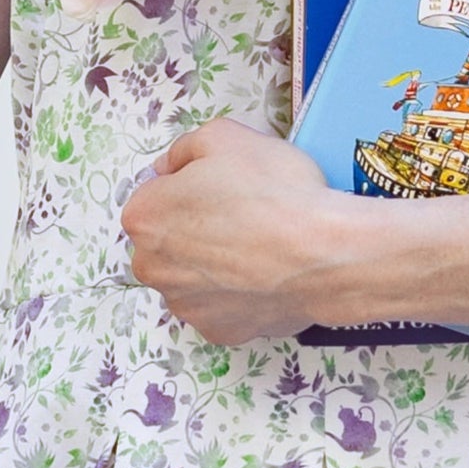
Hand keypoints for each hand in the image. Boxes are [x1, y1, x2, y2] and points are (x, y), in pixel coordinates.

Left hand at [117, 117, 358, 342]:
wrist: (324, 252)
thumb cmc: (273, 192)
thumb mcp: (224, 136)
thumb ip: (183, 149)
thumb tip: (169, 168)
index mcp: (144, 217)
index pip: (155, 197)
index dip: (189, 188)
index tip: (220, 187)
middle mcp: (153, 268)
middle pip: (168, 242)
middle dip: (194, 230)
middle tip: (240, 216)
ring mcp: (185, 305)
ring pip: (192, 278)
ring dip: (214, 265)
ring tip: (257, 247)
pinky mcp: (218, 331)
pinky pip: (221, 307)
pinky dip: (237, 295)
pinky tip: (264, 276)